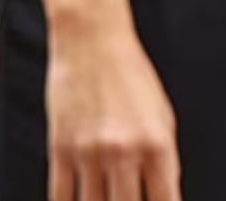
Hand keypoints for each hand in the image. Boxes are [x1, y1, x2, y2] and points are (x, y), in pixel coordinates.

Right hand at [48, 17, 180, 200]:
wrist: (91, 40)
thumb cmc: (130, 75)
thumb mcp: (162, 116)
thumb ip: (165, 160)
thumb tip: (165, 196)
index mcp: (157, 144)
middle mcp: (124, 152)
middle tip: (126, 200)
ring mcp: (89, 153)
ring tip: (105, 198)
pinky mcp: (60, 149)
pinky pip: (61, 197)